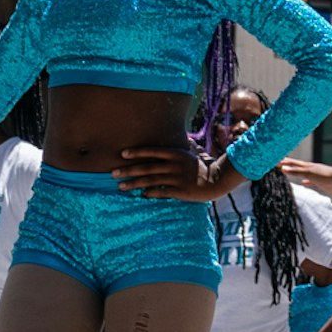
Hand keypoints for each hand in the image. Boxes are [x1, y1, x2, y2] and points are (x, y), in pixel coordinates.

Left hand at [112, 146, 242, 202]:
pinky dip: (150, 193)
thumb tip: (184, 137)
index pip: (152, 151)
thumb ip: (186, 145)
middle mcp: (174, 165)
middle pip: (147, 167)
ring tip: (121, 186)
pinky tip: (141, 195)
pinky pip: (161, 192)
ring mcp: (176, 178)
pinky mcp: (180, 191)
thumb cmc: (205, 166)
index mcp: (176, 154)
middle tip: (113, 173)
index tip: (122, 154)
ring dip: (134, 184)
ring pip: (150, 181)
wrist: (218, 180)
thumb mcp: (194, 152)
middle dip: (128, 170)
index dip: (137, 152)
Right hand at [278, 157, 331, 197]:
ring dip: (295, 172)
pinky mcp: (319, 182)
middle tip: (279, 163)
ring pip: (302, 173)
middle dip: (287, 164)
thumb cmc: (326, 176)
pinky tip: (303, 183)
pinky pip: (310, 181)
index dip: (283, 162)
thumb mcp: (309, 173)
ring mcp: (315, 175)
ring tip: (288, 171)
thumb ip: (296, 171)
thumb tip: (283, 168)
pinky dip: (305, 181)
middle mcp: (310, 169)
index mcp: (307, 166)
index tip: (274, 160)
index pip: (292, 163)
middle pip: (296, 166)